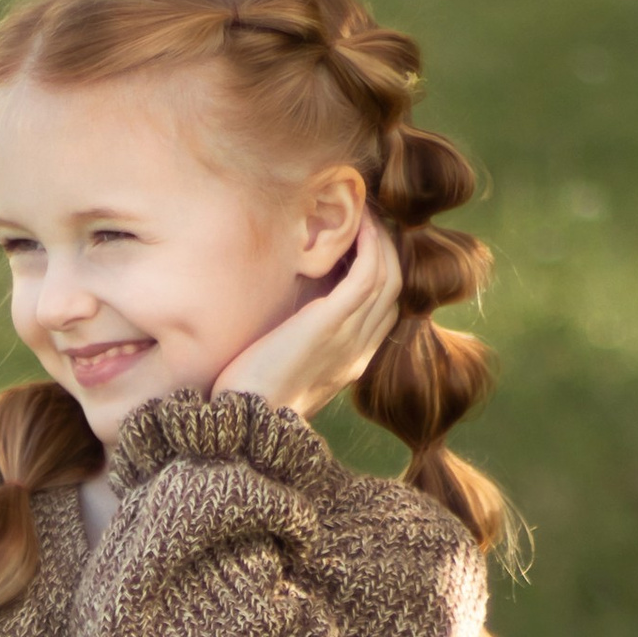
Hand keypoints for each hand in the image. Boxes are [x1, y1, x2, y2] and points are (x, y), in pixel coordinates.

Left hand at [212, 214, 404, 422]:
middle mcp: (359, 351)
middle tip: (366, 216)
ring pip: (388, 276)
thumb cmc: (248, 399)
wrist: (242, 427)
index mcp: (350, 363)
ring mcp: (349, 338)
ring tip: (362, 210)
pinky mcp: (331, 326)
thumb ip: (295, 344)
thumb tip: (285, 318)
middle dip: (386, 246)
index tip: (360, 242)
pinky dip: (369, 243)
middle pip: (394, 287)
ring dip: (379, 237)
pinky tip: (358, 222)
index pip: (384, 309)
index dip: (380, 270)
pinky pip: (369, 274)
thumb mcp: (281, 369)